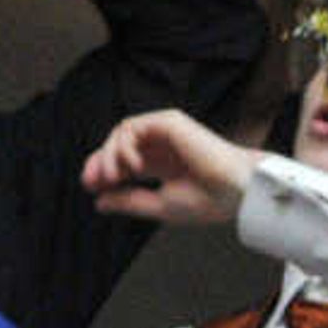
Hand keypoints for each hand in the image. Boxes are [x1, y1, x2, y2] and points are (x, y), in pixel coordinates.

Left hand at [83, 108, 258, 225]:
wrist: (237, 190)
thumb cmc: (210, 199)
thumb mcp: (159, 205)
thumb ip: (129, 201)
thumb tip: (98, 201)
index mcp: (163, 164)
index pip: (123, 161)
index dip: (102, 172)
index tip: (91, 188)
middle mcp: (163, 145)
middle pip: (117, 145)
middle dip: (99, 162)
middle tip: (93, 182)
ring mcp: (166, 132)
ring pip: (121, 133)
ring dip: (109, 154)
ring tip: (113, 176)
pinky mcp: (170, 122)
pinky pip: (133, 126)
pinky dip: (124, 145)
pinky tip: (132, 165)